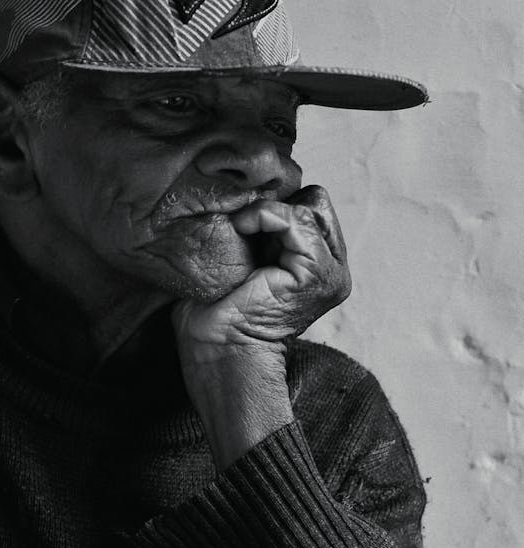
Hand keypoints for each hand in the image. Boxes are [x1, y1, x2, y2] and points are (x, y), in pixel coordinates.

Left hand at [171, 186, 350, 468]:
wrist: (216, 353)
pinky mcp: (319, 275)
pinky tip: (242, 230)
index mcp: (316, 266)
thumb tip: (241, 193)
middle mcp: (333, 269)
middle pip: (316, 201)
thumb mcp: (240, 261)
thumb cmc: (215, 315)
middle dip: (279, 205)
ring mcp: (332, 273)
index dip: (276, 204)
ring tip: (240, 231)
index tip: (241, 220)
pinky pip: (296, 219)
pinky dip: (264, 216)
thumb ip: (256, 231)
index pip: (310, 205)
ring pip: (310, 205)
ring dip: (267, 211)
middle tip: (244, 226)